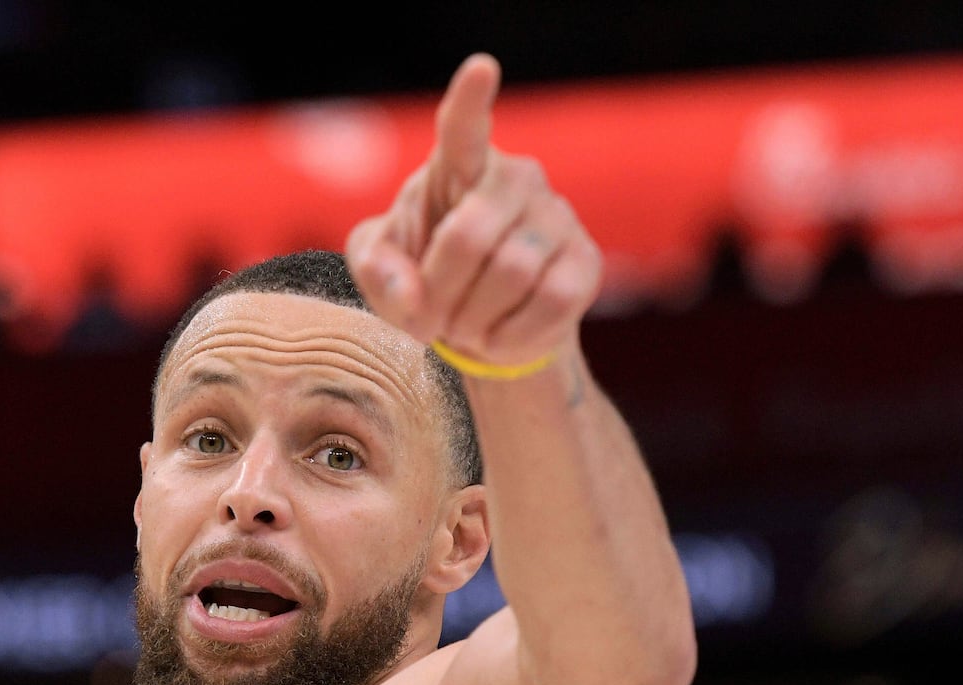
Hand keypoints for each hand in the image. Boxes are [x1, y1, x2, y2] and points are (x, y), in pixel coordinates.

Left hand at [346, 53, 602, 371]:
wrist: (484, 327)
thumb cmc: (425, 280)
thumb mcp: (382, 272)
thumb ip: (377, 271)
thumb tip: (408, 293)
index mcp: (458, 166)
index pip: (464, 128)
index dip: (471, 100)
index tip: (480, 69)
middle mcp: (516, 178)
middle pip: (470, 236)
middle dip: (439, 292)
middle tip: (429, 321)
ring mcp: (557, 216)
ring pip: (512, 273)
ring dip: (473, 319)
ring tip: (462, 328)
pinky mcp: (585, 262)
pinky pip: (550, 303)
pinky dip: (512, 336)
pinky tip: (497, 338)